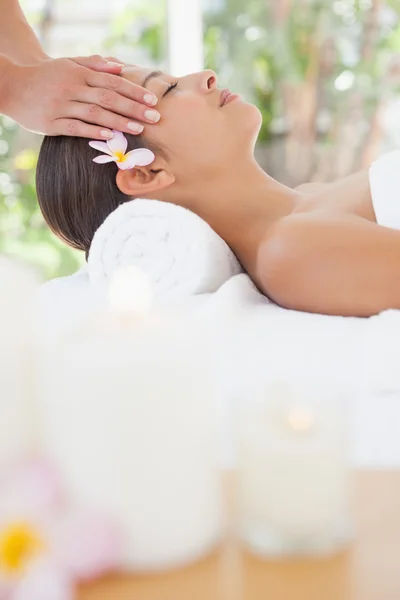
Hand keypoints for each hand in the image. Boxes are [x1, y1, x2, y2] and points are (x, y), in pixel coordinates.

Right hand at [5, 55, 159, 138]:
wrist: (13, 86)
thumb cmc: (48, 76)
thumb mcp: (69, 64)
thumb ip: (94, 64)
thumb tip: (120, 67)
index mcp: (78, 74)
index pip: (112, 82)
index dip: (133, 91)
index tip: (152, 101)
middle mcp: (71, 88)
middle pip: (108, 98)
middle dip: (133, 108)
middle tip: (154, 118)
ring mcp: (61, 106)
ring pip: (94, 114)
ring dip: (118, 122)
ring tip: (138, 129)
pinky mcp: (51, 124)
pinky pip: (75, 128)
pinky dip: (93, 132)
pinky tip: (110, 137)